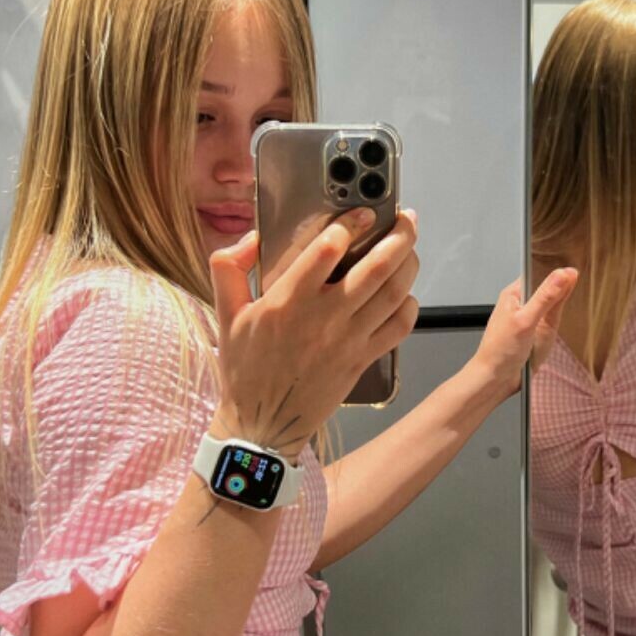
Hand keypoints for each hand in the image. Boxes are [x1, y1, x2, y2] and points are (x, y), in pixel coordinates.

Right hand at [208, 209, 419, 452]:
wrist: (263, 423)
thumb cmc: (245, 368)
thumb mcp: (226, 314)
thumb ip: (228, 268)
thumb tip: (251, 239)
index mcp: (288, 300)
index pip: (328, 249)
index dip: (351, 224)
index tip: (362, 212)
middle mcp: (324, 317)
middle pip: (377, 267)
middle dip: (399, 235)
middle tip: (406, 218)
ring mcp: (348, 340)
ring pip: (394, 293)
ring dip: (409, 264)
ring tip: (410, 247)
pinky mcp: (362, 360)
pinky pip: (398, 328)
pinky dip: (409, 306)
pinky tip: (406, 294)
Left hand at [471, 267, 578, 401]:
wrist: (495, 380)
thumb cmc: (500, 351)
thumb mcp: (526, 320)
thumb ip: (546, 297)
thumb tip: (564, 274)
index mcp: (514, 293)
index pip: (540, 272)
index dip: (557, 273)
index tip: (574, 274)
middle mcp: (521, 303)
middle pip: (549, 290)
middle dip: (559, 296)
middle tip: (563, 305)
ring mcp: (529, 318)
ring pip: (553, 307)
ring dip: (558, 314)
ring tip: (553, 323)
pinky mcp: (535, 332)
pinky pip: (552, 323)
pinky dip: (557, 327)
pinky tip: (553, 333)